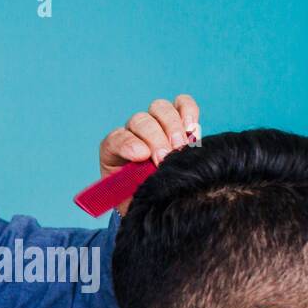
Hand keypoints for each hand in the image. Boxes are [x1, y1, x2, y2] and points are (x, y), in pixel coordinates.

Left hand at [99, 94, 199, 215]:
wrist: (157, 202)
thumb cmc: (142, 202)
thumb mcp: (133, 202)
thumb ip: (137, 192)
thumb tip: (152, 186)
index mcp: (114, 151)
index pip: (117, 138)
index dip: (129, 144)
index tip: (142, 156)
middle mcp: (133, 132)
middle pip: (141, 120)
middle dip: (155, 138)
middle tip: (166, 158)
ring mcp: (155, 123)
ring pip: (160, 108)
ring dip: (172, 126)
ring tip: (183, 147)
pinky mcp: (177, 121)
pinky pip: (182, 104)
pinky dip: (188, 111)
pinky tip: (192, 129)